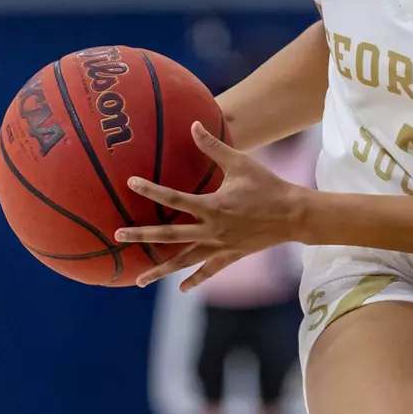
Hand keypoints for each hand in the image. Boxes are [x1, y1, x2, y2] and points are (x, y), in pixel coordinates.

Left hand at [117, 122, 308, 289]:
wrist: (294, 215)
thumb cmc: (268, 186)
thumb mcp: (241, 162)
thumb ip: (213, 147)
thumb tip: (194, 125)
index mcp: (212, 206)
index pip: (173, 199)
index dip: (150, 190)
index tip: (131, 183)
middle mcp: (211, 230)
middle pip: (169, 236)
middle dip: (142, 236)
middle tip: (118, 235)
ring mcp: (220, 246)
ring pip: (184, 261)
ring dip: (160, 270)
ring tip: (138, 280)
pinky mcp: (230, 256)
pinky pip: (209, 271)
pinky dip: (195, 280)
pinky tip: (182, 289)